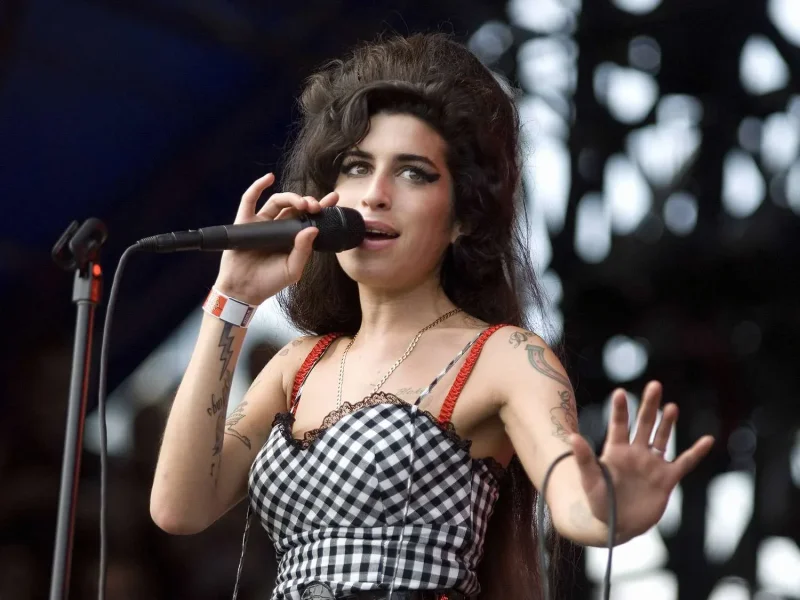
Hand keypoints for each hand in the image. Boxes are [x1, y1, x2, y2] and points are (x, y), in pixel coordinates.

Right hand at [213, 173, 338, 304]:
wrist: (243, 290)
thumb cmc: (269, 282)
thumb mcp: (293, 269)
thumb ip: (304, 251)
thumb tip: (313, 229)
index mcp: (293, 238)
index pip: (309, 218)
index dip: (322, 206)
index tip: (334, 198)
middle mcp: (279, 227)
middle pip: (295, 206)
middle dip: (307, 202)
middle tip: (316, 206)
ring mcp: (262, 223)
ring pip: (277, 201)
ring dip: (291, 197)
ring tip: (301, 202)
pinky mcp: (244, 222)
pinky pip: (249, 200)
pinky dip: (258, 186)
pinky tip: (269, 178)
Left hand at [569, 381, 713, 541]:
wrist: (618, 526)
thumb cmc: (599, 503)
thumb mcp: (590, 481)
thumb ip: (584, 459)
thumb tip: (572, 437)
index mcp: (616, 451)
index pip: (618, 425)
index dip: (620, 409)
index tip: (620, 392)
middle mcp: (635, 453)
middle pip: (643, 424)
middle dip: (649, 406)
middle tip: (654, 385)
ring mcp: (652, 465)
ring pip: (662, 438)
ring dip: (667, 423)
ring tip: (671, 406)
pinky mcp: (666, 479)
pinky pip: (684, 463)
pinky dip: (696, 452)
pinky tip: (707, 440)